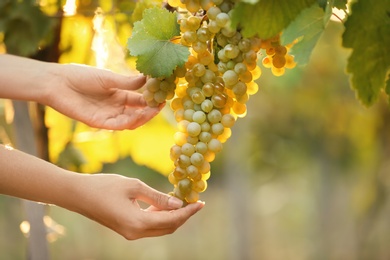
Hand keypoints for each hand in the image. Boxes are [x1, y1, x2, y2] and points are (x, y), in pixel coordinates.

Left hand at [45, 63, 162, 129]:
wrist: (57, 82)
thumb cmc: (80, 76)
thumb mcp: (108, 78)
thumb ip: (127, 82)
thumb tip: (147, 79)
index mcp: (119, 95)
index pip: (139, 100)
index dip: (152, 100)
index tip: (163, 97)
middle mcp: (115, 107)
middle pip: (137, 113)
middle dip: (150, 110)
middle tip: (160, 106)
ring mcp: (108, 116)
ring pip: (130, 121)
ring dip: (142, 117)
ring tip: (152, 110)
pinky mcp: (99, 123)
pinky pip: (117, 125)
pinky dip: (129, 121)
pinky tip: (137, 115)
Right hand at [72, 173, 203, 239]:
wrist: (77, 194)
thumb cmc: (104, 186)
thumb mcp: (134, 187)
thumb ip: (157, 197)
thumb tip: (177, 203)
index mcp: (138, 223)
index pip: (172, 220)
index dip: (188, 212)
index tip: (201, 203)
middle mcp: (135, 233)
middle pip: (168, 227)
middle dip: (183, 215)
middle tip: (195, 201)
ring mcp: (130, 233)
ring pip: (159, 228)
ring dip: (172, 216)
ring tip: (183, 201)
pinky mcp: (126, 229)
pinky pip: (149, 226)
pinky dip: (160, 216)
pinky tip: (164, 204)